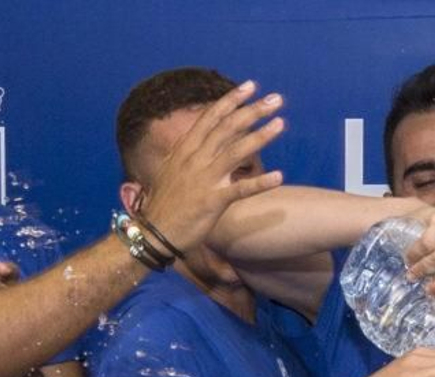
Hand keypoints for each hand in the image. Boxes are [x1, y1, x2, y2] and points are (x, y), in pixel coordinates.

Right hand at [140, 81, 286, 254]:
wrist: (153, 232)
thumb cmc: (166, 203)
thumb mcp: (173, 170)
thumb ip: (191, 153)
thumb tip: (206, 141)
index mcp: (185, 149)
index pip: (211, 117)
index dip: (231, 100)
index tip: (250, 86)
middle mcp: (195, 159)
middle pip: (227, 128)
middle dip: (252, 111)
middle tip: (276, 99)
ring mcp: (204, 180)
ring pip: (236, 152)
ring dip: (260, 137)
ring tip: (281, 124)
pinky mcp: (212, 202)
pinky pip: (240, 190)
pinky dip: (260, 183)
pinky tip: (279, 177)